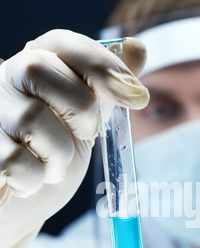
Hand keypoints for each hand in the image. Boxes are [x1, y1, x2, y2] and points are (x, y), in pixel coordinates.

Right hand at [0, 29, 148, 247]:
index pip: (62, 43)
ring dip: (59, 157)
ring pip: (32, 120)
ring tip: (52, 168)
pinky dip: (35, 181)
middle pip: (38, 69)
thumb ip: (105, 88)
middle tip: (84, 137)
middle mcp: (2, 82)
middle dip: (80, 112)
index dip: (101, 64)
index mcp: (33, 68)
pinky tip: (30, 183)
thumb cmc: (51, 159)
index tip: (138, 97)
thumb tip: (136, 49)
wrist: (20, 204)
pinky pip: (16, 162)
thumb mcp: (84, 123)